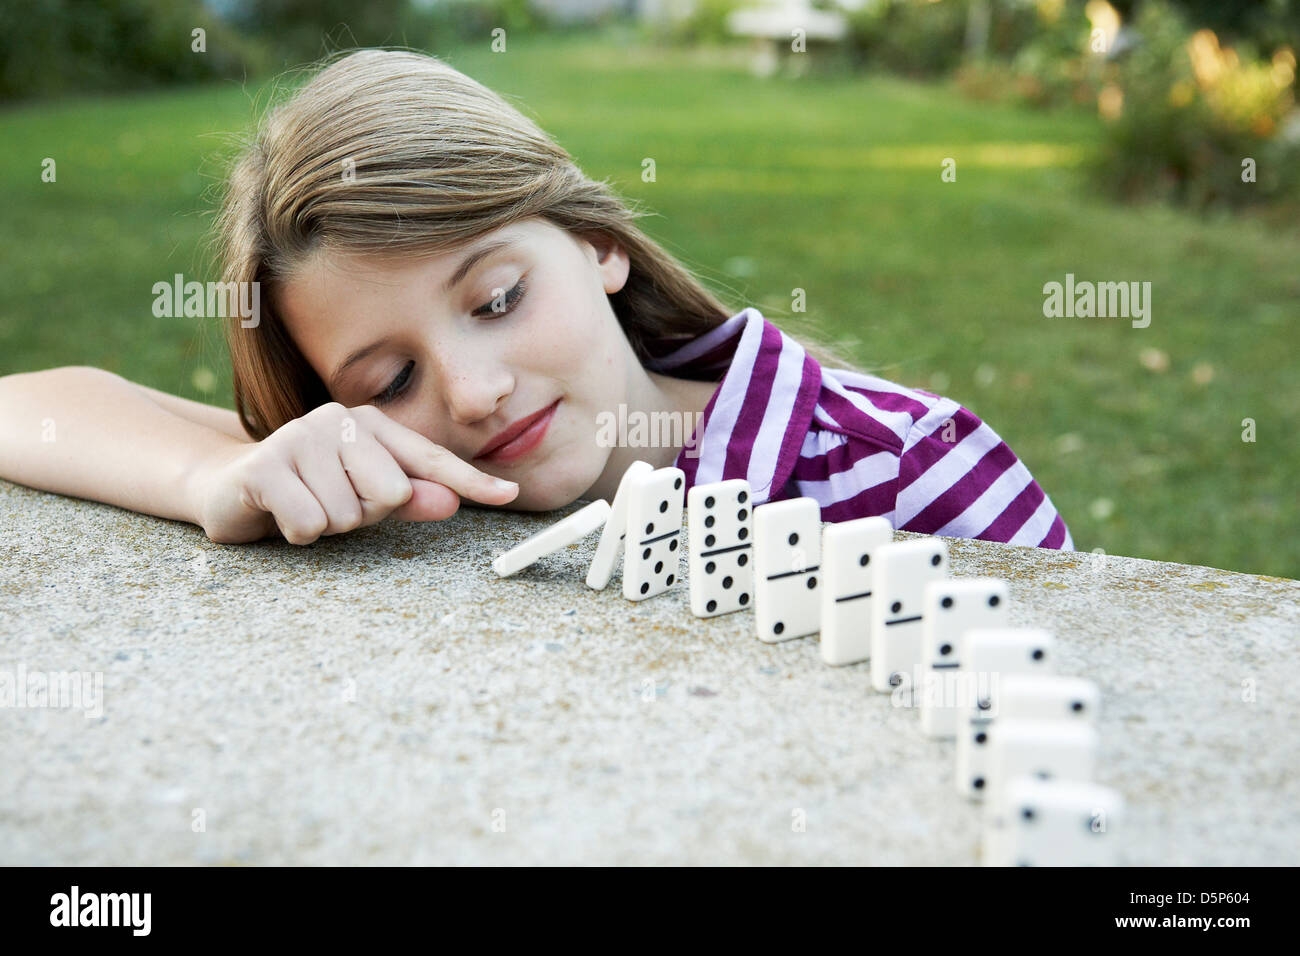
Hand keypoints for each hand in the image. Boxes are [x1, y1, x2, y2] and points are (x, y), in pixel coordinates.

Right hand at [189, 402, 517, 544]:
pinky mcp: (267, 464)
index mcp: (373, 426)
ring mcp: (301, 437)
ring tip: (304, 506)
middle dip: (364, 515)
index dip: (471, 480)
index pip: (430, 459)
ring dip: (327, 526)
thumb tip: (452, 502)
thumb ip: (411, 498)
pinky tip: (282, 512)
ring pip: (348, 515)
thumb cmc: (312, 492)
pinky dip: (298, 531)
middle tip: (332, 504)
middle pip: (392, 493)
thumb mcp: (365, 498)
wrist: (231, 488)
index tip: (510, 494)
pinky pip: (311, 523)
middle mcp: (340, 422)